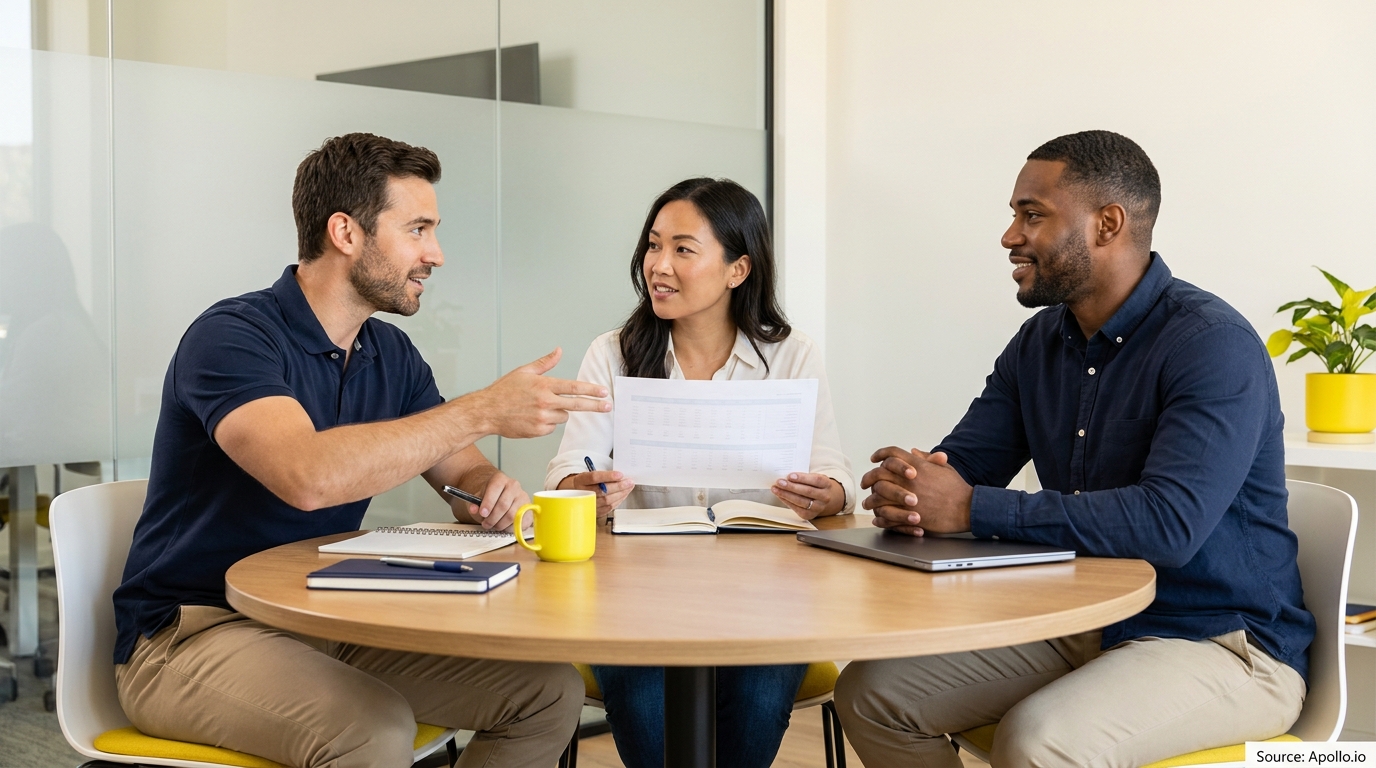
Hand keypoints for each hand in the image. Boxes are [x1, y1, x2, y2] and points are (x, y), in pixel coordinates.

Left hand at [466, 471, 528, 531]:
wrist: (500, 494)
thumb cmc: (489, 496)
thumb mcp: (478, 497)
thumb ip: (474, 504)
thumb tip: (474, 509)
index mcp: (500, 479)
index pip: (495, 489)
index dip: (488, 503)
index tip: (482, 514)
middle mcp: (514, 486)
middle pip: (503, 505)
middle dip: (492, 518)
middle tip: (485, 524)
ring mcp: (523, 497)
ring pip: (512, 516)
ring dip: (500, 524)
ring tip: (493, 525)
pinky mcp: (529, 508)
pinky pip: (520, 522)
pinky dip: (510, 528)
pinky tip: (504, 526)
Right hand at [473, 349, 610, 437]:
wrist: (487, 412)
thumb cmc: (503, 391)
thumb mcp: (524, 372)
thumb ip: (545, 363)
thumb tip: (558, 351)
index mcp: (543, 386)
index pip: (573, 388)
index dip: (591, 390)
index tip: (603, 392)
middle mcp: (545, 402)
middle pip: (577, 405)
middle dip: (595, 405)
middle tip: (608, 406)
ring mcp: (542, 418)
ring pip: (563, 416)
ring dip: (558, 413)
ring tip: (540, 408)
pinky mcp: (537, 431)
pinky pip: (552, 427)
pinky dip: (547, 423)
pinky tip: (533, 417)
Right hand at [558, 471, 634, 520]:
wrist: (573, 494)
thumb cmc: (584, 484)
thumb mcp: (588, 475)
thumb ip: (602, 476)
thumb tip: (621, 476)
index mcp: (580, 481)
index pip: (594, 478)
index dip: (608, 476)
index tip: (620, 474)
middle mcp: (583, 493)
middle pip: (603, 490)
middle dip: (619, 486)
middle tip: (629, 482)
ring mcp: (588, 504)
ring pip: (607, 501)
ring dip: (621, 494)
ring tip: (629, 488)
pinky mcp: (594, 512)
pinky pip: (609, 508)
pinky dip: (618, 501)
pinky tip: (623, 495)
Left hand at [772, 472, 841, 519]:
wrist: (824, 499)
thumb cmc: (815, 486)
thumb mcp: (814, 478)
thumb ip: (804, 477)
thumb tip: (786, 477)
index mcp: (826, 484)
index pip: (815, 480)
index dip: (802, 478)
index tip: (790, 476)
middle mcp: (824, 497)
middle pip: (807, 491)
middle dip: (791, 487)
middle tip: (780, 482)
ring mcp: (818, 507)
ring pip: (801, 501)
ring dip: (786, 495)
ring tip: (776, 489)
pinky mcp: (810, 515)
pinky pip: (796, 508)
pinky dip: (786, 501)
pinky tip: (780, 496)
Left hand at [860, 446, 971, 535]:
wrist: (967, 508)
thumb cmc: (957, 488)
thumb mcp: (943, 468)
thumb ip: (926, 459)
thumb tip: (912, 452)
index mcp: (917, 466)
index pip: (892, 454)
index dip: (880, 453)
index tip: (874, 458)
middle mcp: (909, 480)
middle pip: (879, 473)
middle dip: (869, 477)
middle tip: (865, 482)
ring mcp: (908, 498)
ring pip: (879, 496)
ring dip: (871, 500)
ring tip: (868, 503)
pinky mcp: (910, 515)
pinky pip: (887, 515)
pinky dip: (880, 517)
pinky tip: (877, 518)